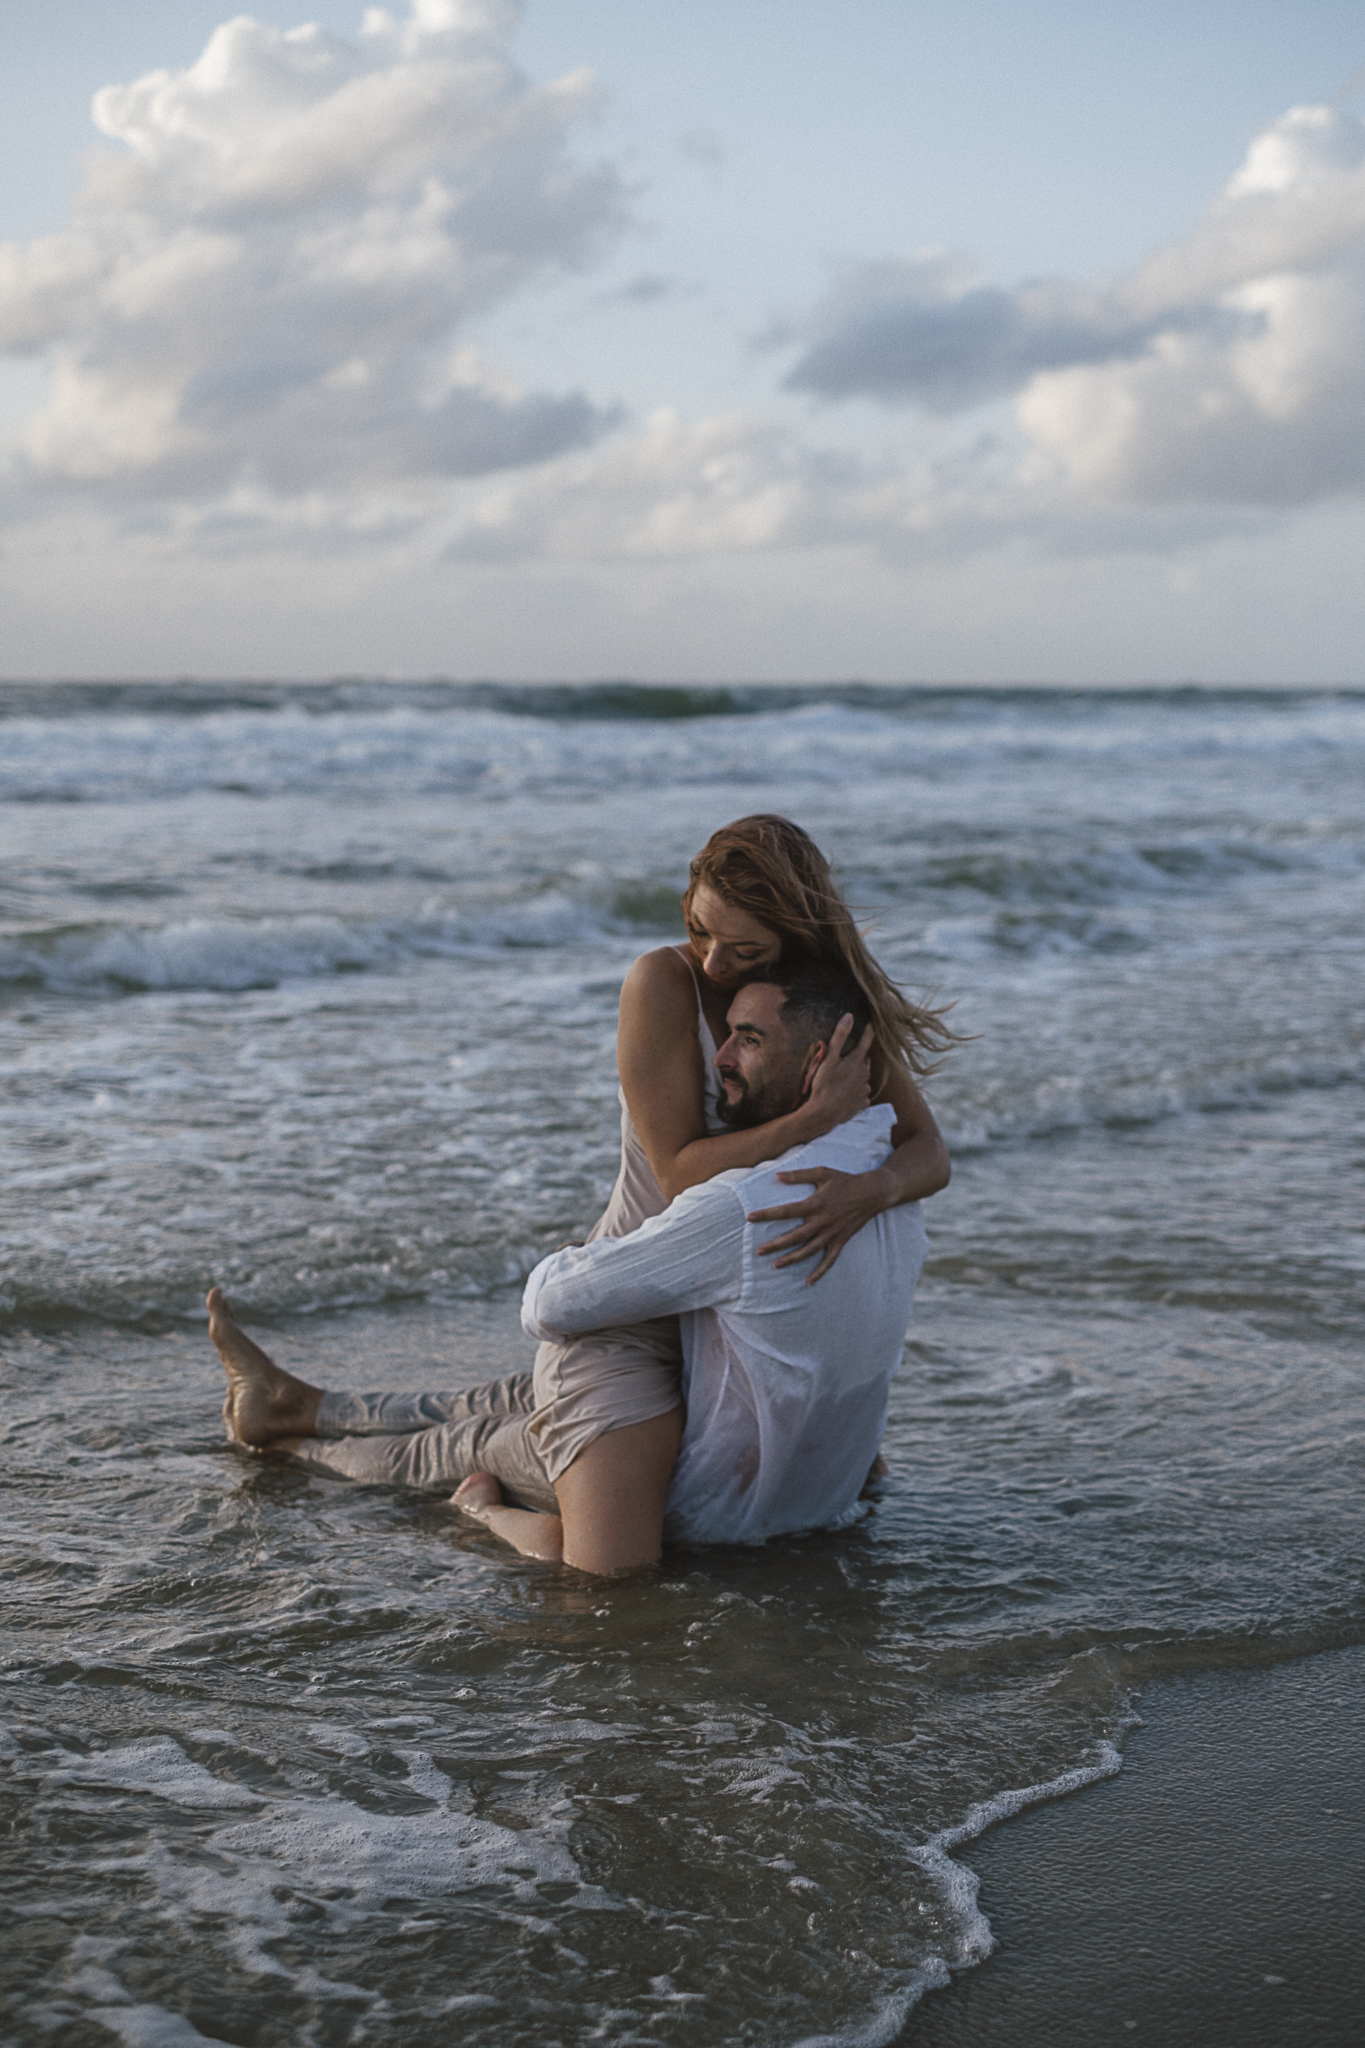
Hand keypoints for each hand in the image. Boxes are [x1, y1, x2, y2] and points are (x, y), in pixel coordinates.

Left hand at [745, 1165, 886, 1282]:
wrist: (873, 1193)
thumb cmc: (845, 1180)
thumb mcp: (822, 1172)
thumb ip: (799, 1175)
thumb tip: (777, 1176)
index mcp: (815, 1204)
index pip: (786, 1211)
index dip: (767, 1215)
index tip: (750, 1218)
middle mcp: (822, 1221)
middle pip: (795, 1236)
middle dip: (775, 1245)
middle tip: (758, 1251)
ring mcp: (832, 1233)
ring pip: (809, 1251)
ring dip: (792, 1259)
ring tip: (775, 1265)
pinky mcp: (841, 1241)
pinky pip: (829, 1260)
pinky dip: (820, 1272)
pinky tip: (808, 1282)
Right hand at [803, 1015, 872, 1130]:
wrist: (823, 1113)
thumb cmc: (824, 1085)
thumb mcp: (829, 1058)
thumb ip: (840, 1036)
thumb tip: (849, 1016)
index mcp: (857, 1061)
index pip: (866, 1041)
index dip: (868, 1031)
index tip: (870, 1023)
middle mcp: (865, 1074)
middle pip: (865, 1060)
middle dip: (859, 1056)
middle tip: (847, 1055)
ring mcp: (864, 1089)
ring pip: (863, 1077)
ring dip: (857, 1074)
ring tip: (843, 1077)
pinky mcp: (862, 1103)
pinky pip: (861, 1093)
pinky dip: (856, 1091)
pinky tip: (845, 1093)